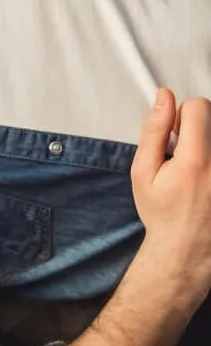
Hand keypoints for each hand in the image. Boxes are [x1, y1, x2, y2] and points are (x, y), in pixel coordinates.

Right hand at [131, 91, 210, 300]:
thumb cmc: (162, 212)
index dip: (183, 115)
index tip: (177, 133)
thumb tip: (163, 98)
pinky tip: (205, 180)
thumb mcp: (143, 172)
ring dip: (207, 146)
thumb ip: (153, 131)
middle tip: (186, 154)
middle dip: (199, 130)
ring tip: (199, 169)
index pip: (200, 107)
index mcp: (195, 161)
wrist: (186, 247)